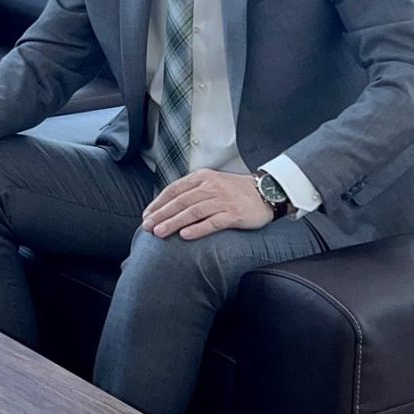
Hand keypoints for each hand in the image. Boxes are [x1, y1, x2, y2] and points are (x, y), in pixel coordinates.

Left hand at [141, 169, 273, 240]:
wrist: (266, 192)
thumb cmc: (235, 191)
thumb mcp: (211, 182)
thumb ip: (192, 190)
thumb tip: (167, 206)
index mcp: (202, 177)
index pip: (174, 190)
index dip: (158, 203)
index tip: (147, 215)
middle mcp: (211, 186)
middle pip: (180, 201)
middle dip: (161, 215)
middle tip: (147, 226)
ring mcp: (223, 200)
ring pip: (193, 212)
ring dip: (174, 223)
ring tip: (160, 233)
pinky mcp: (234, 214)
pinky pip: (213, 222)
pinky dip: (198, 229)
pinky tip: (185, 236)